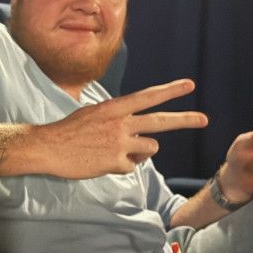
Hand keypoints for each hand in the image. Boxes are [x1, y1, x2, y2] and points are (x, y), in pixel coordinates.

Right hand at [27, 79, 208, 177]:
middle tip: (204, 119)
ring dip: (142, 153)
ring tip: (120, 152)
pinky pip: (132, 166)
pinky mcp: (115, 163)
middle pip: (160, 122)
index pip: (148, 97)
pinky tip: (104, 162)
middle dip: (185, 120)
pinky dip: (123, 166)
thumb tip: (134, 128)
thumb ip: (116, 118)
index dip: (170, 91)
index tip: (189, 85)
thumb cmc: (68, 130)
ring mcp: (120, 144)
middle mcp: (121, 124)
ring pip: (150, 149)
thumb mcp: (92, 113)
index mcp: (114, 108)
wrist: (48, 147)